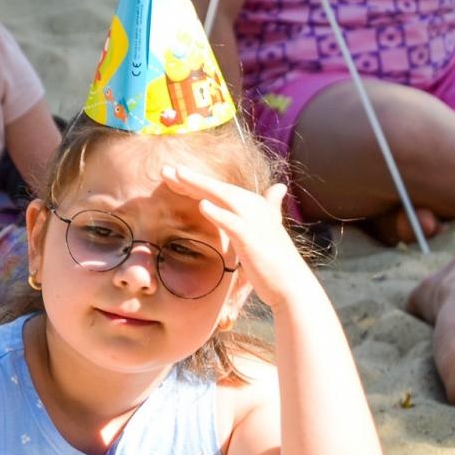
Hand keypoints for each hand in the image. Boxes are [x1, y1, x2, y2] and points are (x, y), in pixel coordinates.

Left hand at [160, 165, 312, 310]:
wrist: (291, 285)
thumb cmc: (276, 261)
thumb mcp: (270, 229)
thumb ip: (271, 207)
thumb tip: (279, 187)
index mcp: (254, 205)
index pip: (219, 190)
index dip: (195, 182)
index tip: (172, 176)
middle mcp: (255, 207)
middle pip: (217, 189)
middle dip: (191, 178)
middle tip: (164, 169)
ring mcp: (254, 222)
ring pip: (223, 197)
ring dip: (200, 185)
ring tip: (177, 175)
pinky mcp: (253, 239)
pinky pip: (233, 223)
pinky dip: (219, 213)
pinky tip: (203, 205)